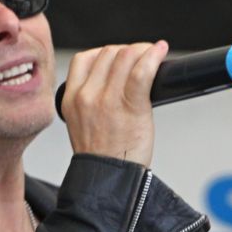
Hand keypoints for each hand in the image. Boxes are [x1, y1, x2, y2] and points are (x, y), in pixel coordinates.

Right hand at [60, 41, 168, 166]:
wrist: (109, 181)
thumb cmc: (103, 156)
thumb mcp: (82, 122)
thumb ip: (90, 98)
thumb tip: (115, 76)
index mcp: (71, 99)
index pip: (84, 58)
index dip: (106, 53)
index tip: (120, 57)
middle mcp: (86, 96)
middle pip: (108, 53)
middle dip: (128, 51)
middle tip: (142, 58)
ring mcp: (107, 100)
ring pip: (125, 56)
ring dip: (142, 50)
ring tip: (153, 55)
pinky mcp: (130, 106)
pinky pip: (142, 71)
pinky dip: (153, 57)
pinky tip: (161, 51)